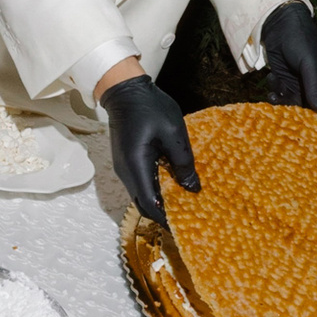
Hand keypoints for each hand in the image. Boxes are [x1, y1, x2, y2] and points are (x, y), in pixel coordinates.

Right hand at [99, 75, 198, 223]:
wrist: (125, 90)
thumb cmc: (150, 108)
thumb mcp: (174, 133)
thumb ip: (183, 163)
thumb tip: (192, 189)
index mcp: (136, 166)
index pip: (149, 204)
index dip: (165, 219)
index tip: (183, 226)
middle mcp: (126, 172)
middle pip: (143, 204)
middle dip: (163, 213)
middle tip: (188, 215)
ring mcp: (124, 168)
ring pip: (141, 194)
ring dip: (159, 200)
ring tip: (184, 201)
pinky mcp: (126, 162)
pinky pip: (140, 183)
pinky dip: (155, 189)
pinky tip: (172, 184)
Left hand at [261, 2, 316, 112]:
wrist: (279, 24)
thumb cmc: (301, 40)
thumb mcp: (309, 63)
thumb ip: (313, 86)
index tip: (307, 125)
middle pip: (309, 110)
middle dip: (296, 112)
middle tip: (283, 110)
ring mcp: (301, 85)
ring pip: (293, 105)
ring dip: (282, 101)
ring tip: (275, 91)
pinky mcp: (286, 82)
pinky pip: (282, 96)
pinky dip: (276, 93)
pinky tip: (272, 80)